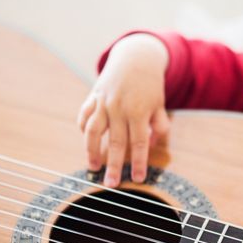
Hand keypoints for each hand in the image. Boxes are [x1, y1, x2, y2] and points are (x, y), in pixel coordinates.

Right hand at [77, 34, 169, 186]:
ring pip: (93, 131)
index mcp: (139, 111)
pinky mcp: (93, 96)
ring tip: (93, 167)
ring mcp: (103, 102)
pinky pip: (84, 116)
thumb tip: (155, 144)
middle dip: (113, 165)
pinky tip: (86, 142)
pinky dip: (83, 129)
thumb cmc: (150, 84)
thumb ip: (159, 124)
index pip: (139, 143)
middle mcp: (119, 108)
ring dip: (91, 151)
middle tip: (111, 184)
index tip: (137, 179)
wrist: (135, 58)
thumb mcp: (160, 103)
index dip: (138, 162)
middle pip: (115, 143)